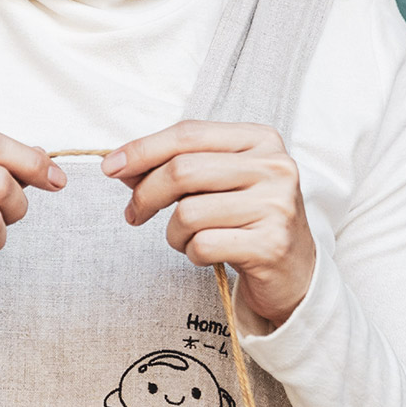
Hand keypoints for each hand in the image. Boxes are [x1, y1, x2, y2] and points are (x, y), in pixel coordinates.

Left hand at [106, 121, 314, 331]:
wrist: (295, 272)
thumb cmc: (247, 219)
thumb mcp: (218, 182)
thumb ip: (176, 167)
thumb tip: (121, 166)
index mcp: (260, 139)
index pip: (188, 134)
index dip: (143, 149)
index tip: (110, 167)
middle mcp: (274, 167)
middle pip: (183, 170)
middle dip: (146, 195)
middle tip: (134, 214)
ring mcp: (276, 206)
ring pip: (188, 212)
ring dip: (173, 233)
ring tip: (186, 239)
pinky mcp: (271, 244)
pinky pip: (203, 245)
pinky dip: (192, 254)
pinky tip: (207, 254)